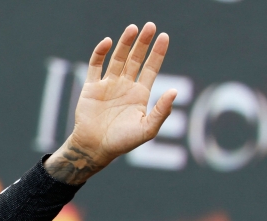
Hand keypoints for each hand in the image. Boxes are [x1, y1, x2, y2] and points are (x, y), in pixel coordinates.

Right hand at [45, 23, 176, 183]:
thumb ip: (162, 111)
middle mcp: (125, 86)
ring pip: (117, 58)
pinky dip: (100, 53)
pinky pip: (96, 65)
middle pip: (136, 59)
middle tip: (150, 26)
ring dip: (125, 43)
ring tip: (133, 28)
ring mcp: (108, 85)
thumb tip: (175, 91)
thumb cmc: (123, 142)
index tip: (164, 36)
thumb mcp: (147, 129)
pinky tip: (107, 42)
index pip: (151, 68)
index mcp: (140, 95)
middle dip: (143, 43)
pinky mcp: (91, 86)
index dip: (157, 53)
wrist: (95, 148)